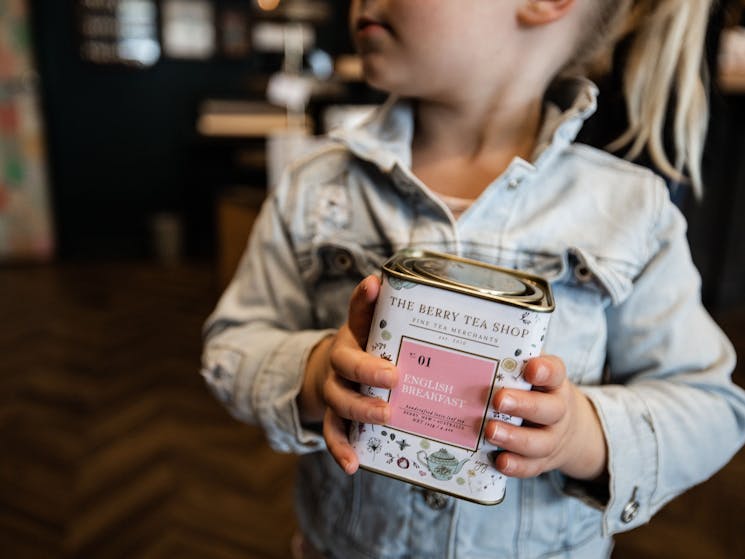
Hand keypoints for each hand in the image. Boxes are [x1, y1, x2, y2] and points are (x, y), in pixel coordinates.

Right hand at [299, 275, 397, 474]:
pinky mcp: (333, 416)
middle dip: (368, 370)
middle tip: (394, 378)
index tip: (374, 284)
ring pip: (339, 400)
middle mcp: (340, 360)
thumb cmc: (370, 351)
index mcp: (355, 334)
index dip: (364, 298)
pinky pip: (332, 433)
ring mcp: (334, 390)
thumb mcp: (379, 333)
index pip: (358, 312)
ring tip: (384, 417)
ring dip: (360, 409)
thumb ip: (395, 316)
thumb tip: (410, 285)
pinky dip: (340, 449)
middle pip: (347, 363)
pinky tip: (353, 465)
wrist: (335, 373)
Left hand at [485, 355, 606, 479]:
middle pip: (548, 409)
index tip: (531, 369)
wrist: (566, 430)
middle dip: (523, 405)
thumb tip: (472, 349)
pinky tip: (500, 461)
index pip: (556, 373)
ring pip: (540, 442)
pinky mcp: (542, 461)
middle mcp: (558, 411)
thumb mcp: (532, 376)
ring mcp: (552, 438)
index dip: (545, 371)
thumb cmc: (535, 393)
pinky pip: (532, 466)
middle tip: (498, 399)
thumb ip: (511, 364)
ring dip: (514, 438)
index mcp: (554, 384)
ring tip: (490, 431)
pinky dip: (517, 466)